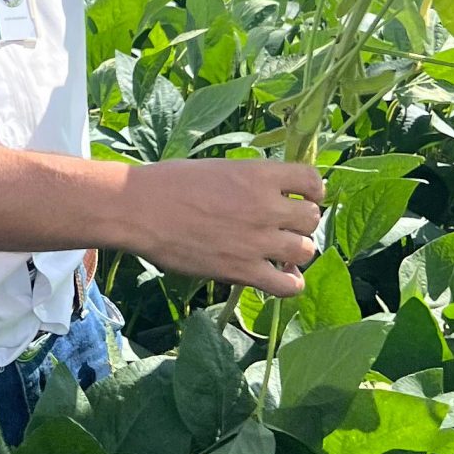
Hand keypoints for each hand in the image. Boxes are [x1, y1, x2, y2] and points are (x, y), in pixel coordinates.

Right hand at [117, 157, 326, 295]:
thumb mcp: (219, 168)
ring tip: (282, 252)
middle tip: (285, 227)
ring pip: (306, 250)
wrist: (140, 209)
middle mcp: (266, 206)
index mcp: (259, 174)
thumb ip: (251, 181)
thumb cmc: (170, 183)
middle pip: (312, 218)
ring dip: (297, 251)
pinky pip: (289, 286)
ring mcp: (258, 240)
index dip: (313, 191)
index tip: (303, 197)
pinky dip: (291, 283)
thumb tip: (271, 194)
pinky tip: (280, 276)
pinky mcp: (244, 270)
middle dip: (302, 223)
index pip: (312, 180)